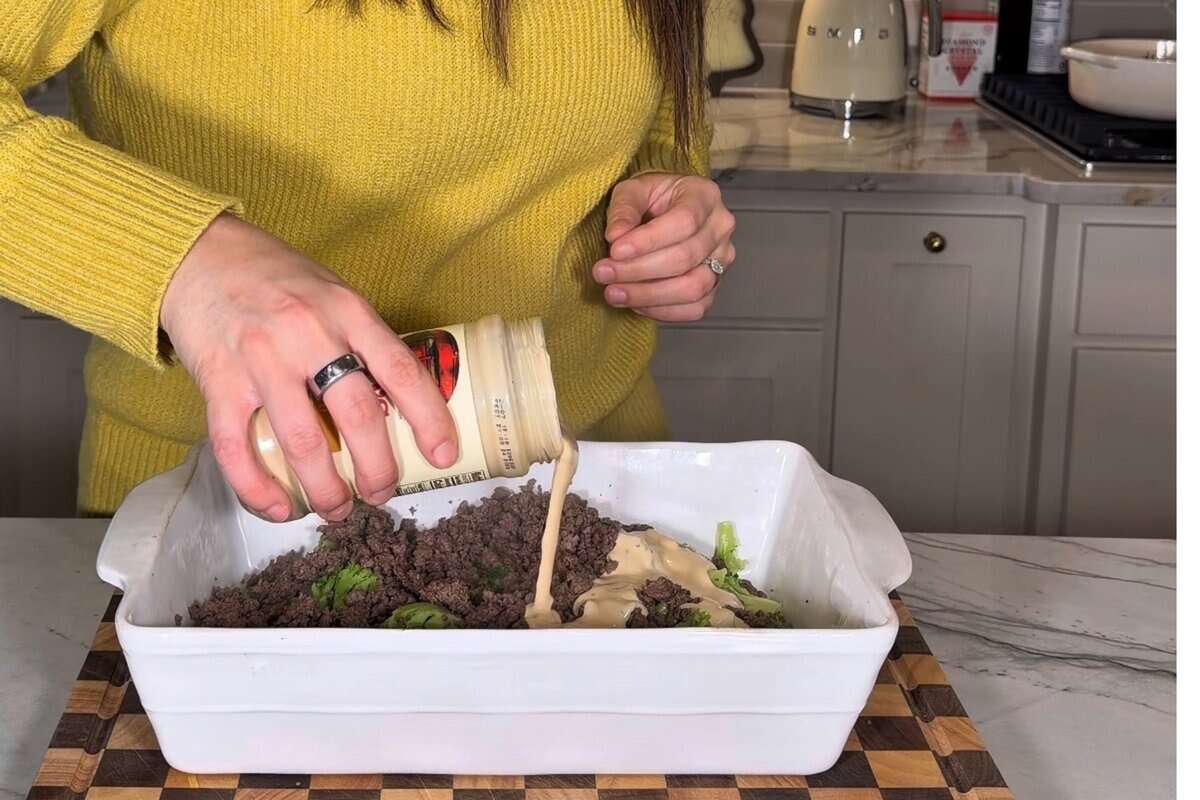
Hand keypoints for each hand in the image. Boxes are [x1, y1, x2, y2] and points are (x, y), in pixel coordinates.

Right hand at [160, 213, 457, 521]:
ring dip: (324, 488)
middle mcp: (309, 334)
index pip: (401, 372)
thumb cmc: (277, 278)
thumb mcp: (335, 294)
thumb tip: (398, 402)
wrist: (199, 254)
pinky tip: (278, 508)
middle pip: (357, 416)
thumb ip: (362, 341)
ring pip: (301, 441)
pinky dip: (257, 487)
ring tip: (337, 509)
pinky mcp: (218, 379)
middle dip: (376, 468)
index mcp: (348, 311)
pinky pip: (236, 446)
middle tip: (381, 494)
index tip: (444, 456)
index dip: (429, 419)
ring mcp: (261, 359)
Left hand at [592, 174, 734, 321]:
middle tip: (603, 273)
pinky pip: (695, 308)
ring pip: (693, 287)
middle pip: (685, 257)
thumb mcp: (633, 190)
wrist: (664, 212)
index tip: (615, 250)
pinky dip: (662, 310)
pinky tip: (634, 303)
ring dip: (648, 295)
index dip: (648, 241)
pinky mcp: (714, 286)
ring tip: (613, 292)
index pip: (684, 222)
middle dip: (638, 269)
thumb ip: (624, 209)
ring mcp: (721, 260)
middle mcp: (720, 228)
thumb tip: (616, 236)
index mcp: (704, 196)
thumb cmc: (651, 199)